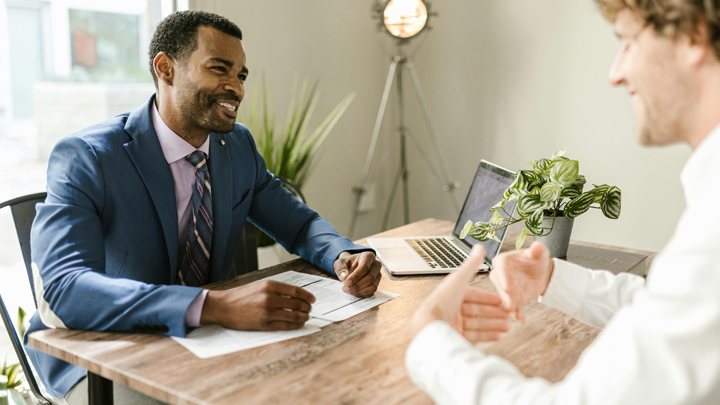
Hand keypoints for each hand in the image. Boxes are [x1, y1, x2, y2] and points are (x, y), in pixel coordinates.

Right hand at [200, 280, 315, 330]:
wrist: (224, 307)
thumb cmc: (242, 296)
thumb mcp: (260, 286)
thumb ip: (277, 289)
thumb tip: (297, 295)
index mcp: (270, 285)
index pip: (296, 291)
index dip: (307, 296)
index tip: (313, 299)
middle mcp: (270, 298)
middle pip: (297, 304)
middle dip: (307, 307)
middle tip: (310, 309)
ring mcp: (268, 312)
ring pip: (294, 315)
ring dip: (304, 316)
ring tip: (306, 316)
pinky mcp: (265, 324)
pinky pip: (286, 326)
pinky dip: (296, 325)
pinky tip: (299, 323)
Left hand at [333, 251, 382, 297]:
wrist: (350, 267)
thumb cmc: (347, 263)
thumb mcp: (340, 263)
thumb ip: (341, 268)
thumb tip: (343, 277)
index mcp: (368, 256)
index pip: (365, 267)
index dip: (355, 276)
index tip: (346, 282)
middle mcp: (376, 265)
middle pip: (370, 278)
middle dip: (356, 285)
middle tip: (345, 288)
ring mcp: (378, 275)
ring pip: (372, 286)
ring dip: (359, 291)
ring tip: (348, 290)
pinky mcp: (376, 284)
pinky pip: (371, 292)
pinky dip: (361, 294)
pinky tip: (353, 292)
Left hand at [409, 245, 510, 342]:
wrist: (430, 326)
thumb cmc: (442, 301)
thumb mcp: (459, 279)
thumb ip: (471, 265)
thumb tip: (480, 246)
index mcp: (452, 294)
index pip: (473, 295)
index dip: (488, 298)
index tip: (502, 300)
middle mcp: (452, 309)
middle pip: (477, 310)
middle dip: (494, 313)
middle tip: (509, 314)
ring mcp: (454, 324)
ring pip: (478, 324)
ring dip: (494, 325)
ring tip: (508, 327)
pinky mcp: (455, 337)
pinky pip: (474, 337)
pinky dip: (487, 336)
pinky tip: (498, 336)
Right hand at [489, 241, 553, 323]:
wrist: (541, 273)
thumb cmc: (536, 259)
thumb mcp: (539, 253)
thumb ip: (537, 250)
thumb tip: (537, 246)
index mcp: (503, 261)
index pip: (500, 269)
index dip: (503, 279)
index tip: (507, 288)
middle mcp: (500, 275)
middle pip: (500, 286)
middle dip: (505, 296)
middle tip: (510, 304)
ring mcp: (504, 289)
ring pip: (505, 298)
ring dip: (509, 306)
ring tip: (515, 313)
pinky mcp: (511, 299)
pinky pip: (513, 307)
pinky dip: (517, 314)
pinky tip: (522, 320)